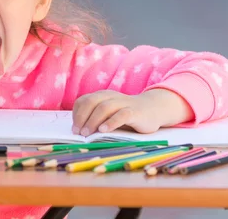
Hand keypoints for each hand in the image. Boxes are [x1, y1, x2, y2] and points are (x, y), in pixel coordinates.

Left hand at [71, 89, 193, 135]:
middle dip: (82, 117)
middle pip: (91, 102)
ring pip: (104, 107)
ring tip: (87, 133)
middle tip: (78, 133)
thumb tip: (78, 133)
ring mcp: (123, 103)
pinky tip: (104, 130)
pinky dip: (111, 122)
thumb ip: (96, 119)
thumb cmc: (125, 116)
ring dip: (93, 121)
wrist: (153, 110)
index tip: (74, 128)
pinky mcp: (135, 112)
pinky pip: (121, 115)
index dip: (76, 114)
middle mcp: (111, 96)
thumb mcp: (108, 115)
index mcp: (102, 95)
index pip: (83, 101)